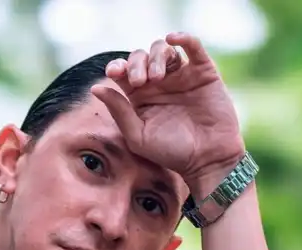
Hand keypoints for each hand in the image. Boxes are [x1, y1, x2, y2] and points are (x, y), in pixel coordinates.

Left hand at [90, 34, 244, 192]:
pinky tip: (173, 39)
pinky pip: (193, 47)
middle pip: (141, 56)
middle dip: (137, 63)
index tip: (115, 73)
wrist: (206, 158)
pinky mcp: (202, 72)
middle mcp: (158, 83)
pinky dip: (183, 38)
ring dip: (156, 56)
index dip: (117, 67)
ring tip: (158, 76)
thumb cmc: (170, 153)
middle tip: (140, 82)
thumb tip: (96, 89)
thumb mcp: (137, 136)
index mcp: (140, 97)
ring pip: (163, 49)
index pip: (124, 72)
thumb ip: (118, 112)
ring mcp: (181, 75)